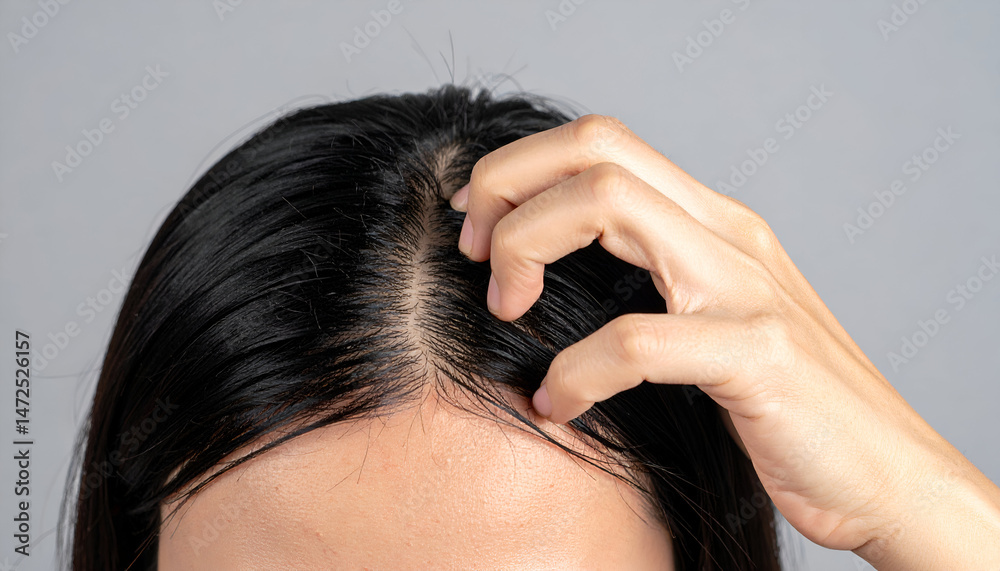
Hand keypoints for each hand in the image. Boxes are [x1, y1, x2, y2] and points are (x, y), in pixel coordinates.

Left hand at [449, 115, 999, 569]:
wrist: (889, 475)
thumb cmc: (786, 403)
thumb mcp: (713, 317)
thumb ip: (652, 279)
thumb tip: (553, 274)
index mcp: (712, 222)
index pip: (601, 142)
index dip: (522, 169)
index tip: (482, 229)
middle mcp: (728, 235)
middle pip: (594, 148)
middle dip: (508, 187)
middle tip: (476, 256)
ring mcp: (745, 288)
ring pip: (607, 205)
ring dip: (526, 248)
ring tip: (505, 308)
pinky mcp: (756, 356)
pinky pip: (636, 340)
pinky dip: (576, 372)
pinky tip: (559, 406)